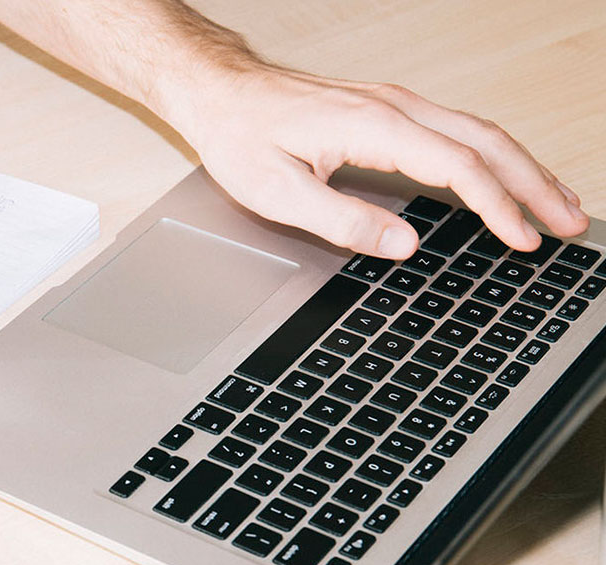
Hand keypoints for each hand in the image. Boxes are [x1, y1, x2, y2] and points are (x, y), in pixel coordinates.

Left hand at [164, 63, 590, 258]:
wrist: (220, 92)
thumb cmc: (241, 135)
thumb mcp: (277, 192)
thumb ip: (342, 220)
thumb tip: (403, 244)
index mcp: (373, 126)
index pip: (457, 168)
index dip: (497, 207)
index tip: (523, 240)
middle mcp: (394, 107)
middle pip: (486, 143)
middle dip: (535, 185)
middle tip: (570, 224)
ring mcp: (394, 104)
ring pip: (479, 132)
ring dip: (523, 168)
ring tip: (558, 204)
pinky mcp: (388, 110)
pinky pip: (458, 129)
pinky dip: (494, 155)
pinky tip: (506, 176)